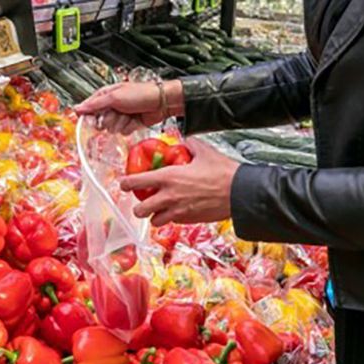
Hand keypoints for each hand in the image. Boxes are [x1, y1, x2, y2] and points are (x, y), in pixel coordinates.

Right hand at [75, 81, 183, 133]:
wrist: (160, 102)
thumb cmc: (140, 94)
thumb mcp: (114, 97)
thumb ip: (95, 104)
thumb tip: (78, 108)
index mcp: (106, 95)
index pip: (90, 107)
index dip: (89, 115)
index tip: (90, 120)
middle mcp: (112, 105)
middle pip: (100, 120)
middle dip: (109, 119)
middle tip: (118, 112)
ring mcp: (121, 115)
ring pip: (112, 128)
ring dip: (121, 123)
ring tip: (129, 115)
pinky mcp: (129, 124)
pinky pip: (122, 131)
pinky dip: (129, 127)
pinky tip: (134, 120)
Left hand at [120, 138, 239, 226]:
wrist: (240, 193)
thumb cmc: (223, 172)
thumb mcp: (204, 151)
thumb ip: (190, 145)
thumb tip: (185, 141)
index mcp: (169, 177)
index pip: (136, 182)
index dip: (126, 183)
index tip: (124, 183)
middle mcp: (169, 197)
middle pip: (140, 210)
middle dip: (139, 206)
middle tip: (143, 200)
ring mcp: (178, 212)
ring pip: (155, 221)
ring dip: (154, 216)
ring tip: (160, 209)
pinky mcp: (189, 221)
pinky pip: (173, 223)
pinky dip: (171, 219)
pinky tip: (177, 211)